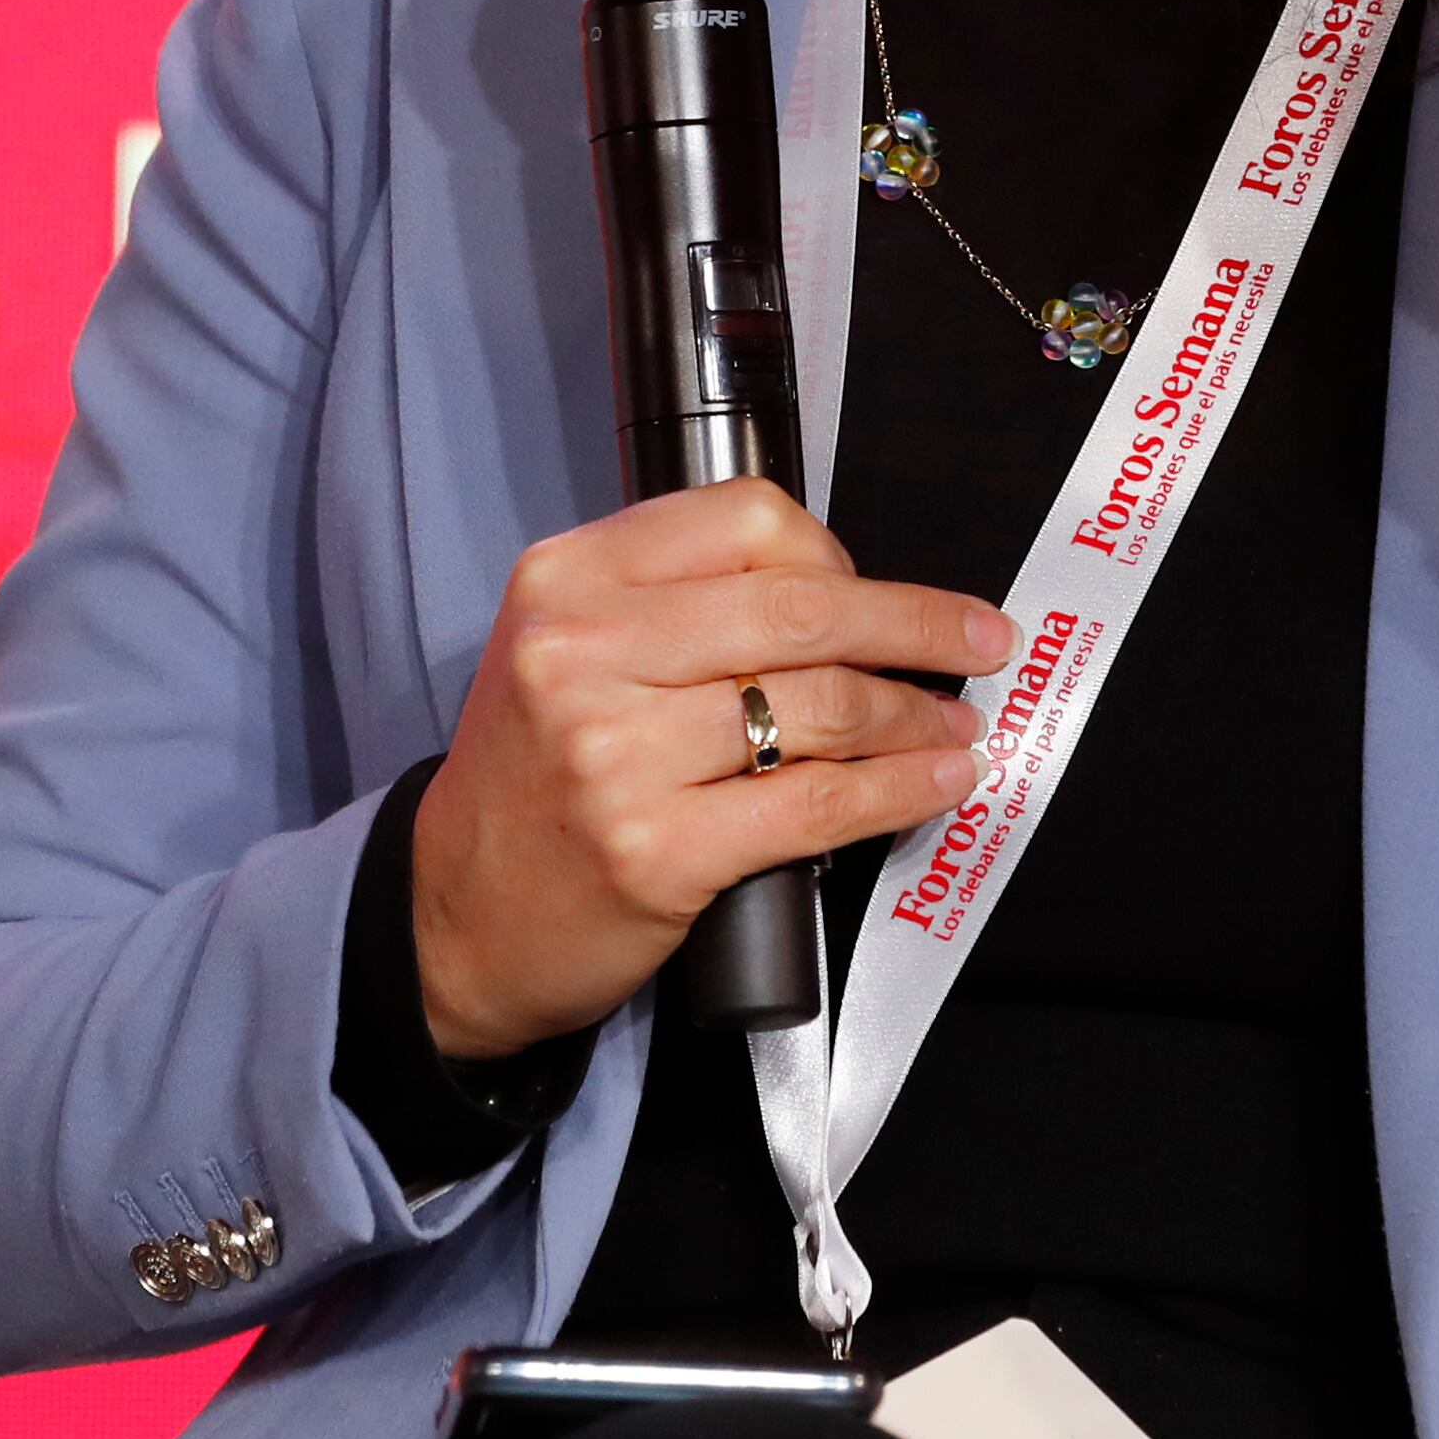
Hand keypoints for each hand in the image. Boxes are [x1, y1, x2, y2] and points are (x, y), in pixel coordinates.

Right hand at [409, 481, 1008, 1059]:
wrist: (454, 919)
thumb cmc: (533, 777)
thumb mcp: (566, 648)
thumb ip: (674, 603)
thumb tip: (842, 592)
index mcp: (568, 580)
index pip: (745, 520)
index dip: (837, 554)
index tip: (879, 594)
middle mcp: (584, 655)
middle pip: (800, 609)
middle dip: (917, 623)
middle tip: (983, 639)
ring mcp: (618, 757)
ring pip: (822, 707)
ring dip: (916, 716)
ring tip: (954, 725)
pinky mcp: (659, 851)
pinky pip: (819, 804)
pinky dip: (901, 790)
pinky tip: (940, 781)